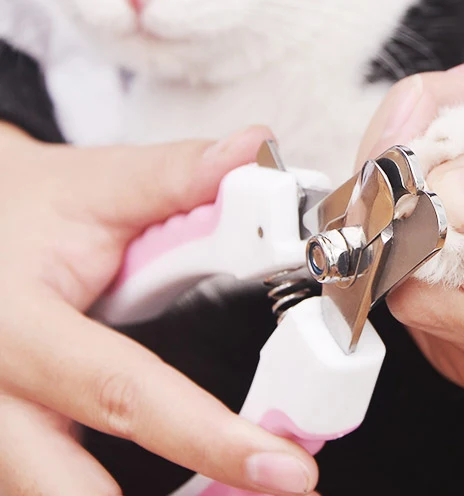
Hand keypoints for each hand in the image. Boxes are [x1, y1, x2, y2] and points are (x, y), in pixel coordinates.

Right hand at [0, 124, 318, 495]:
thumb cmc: (28, 208)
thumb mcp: (97, 184)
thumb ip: (178, 175)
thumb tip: (255, 152)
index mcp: (18, 326)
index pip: (125, 392)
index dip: (208, 438)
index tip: (285, 467)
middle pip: (68, 486)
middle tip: (276, 491)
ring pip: (51, 493)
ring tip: (236, 487)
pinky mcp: (0, 441)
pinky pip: (48, 482)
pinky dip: (105, 487)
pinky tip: (181, 480)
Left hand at [358, 61, 463, 404]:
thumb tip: (444, 192)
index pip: (428, 292)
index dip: (405, 212)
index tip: (422, 139)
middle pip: (407, 280)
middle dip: (410, 183)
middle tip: (445, 107)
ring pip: (410, 279)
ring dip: (421, 196)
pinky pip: (433, 286)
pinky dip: (435, 224)